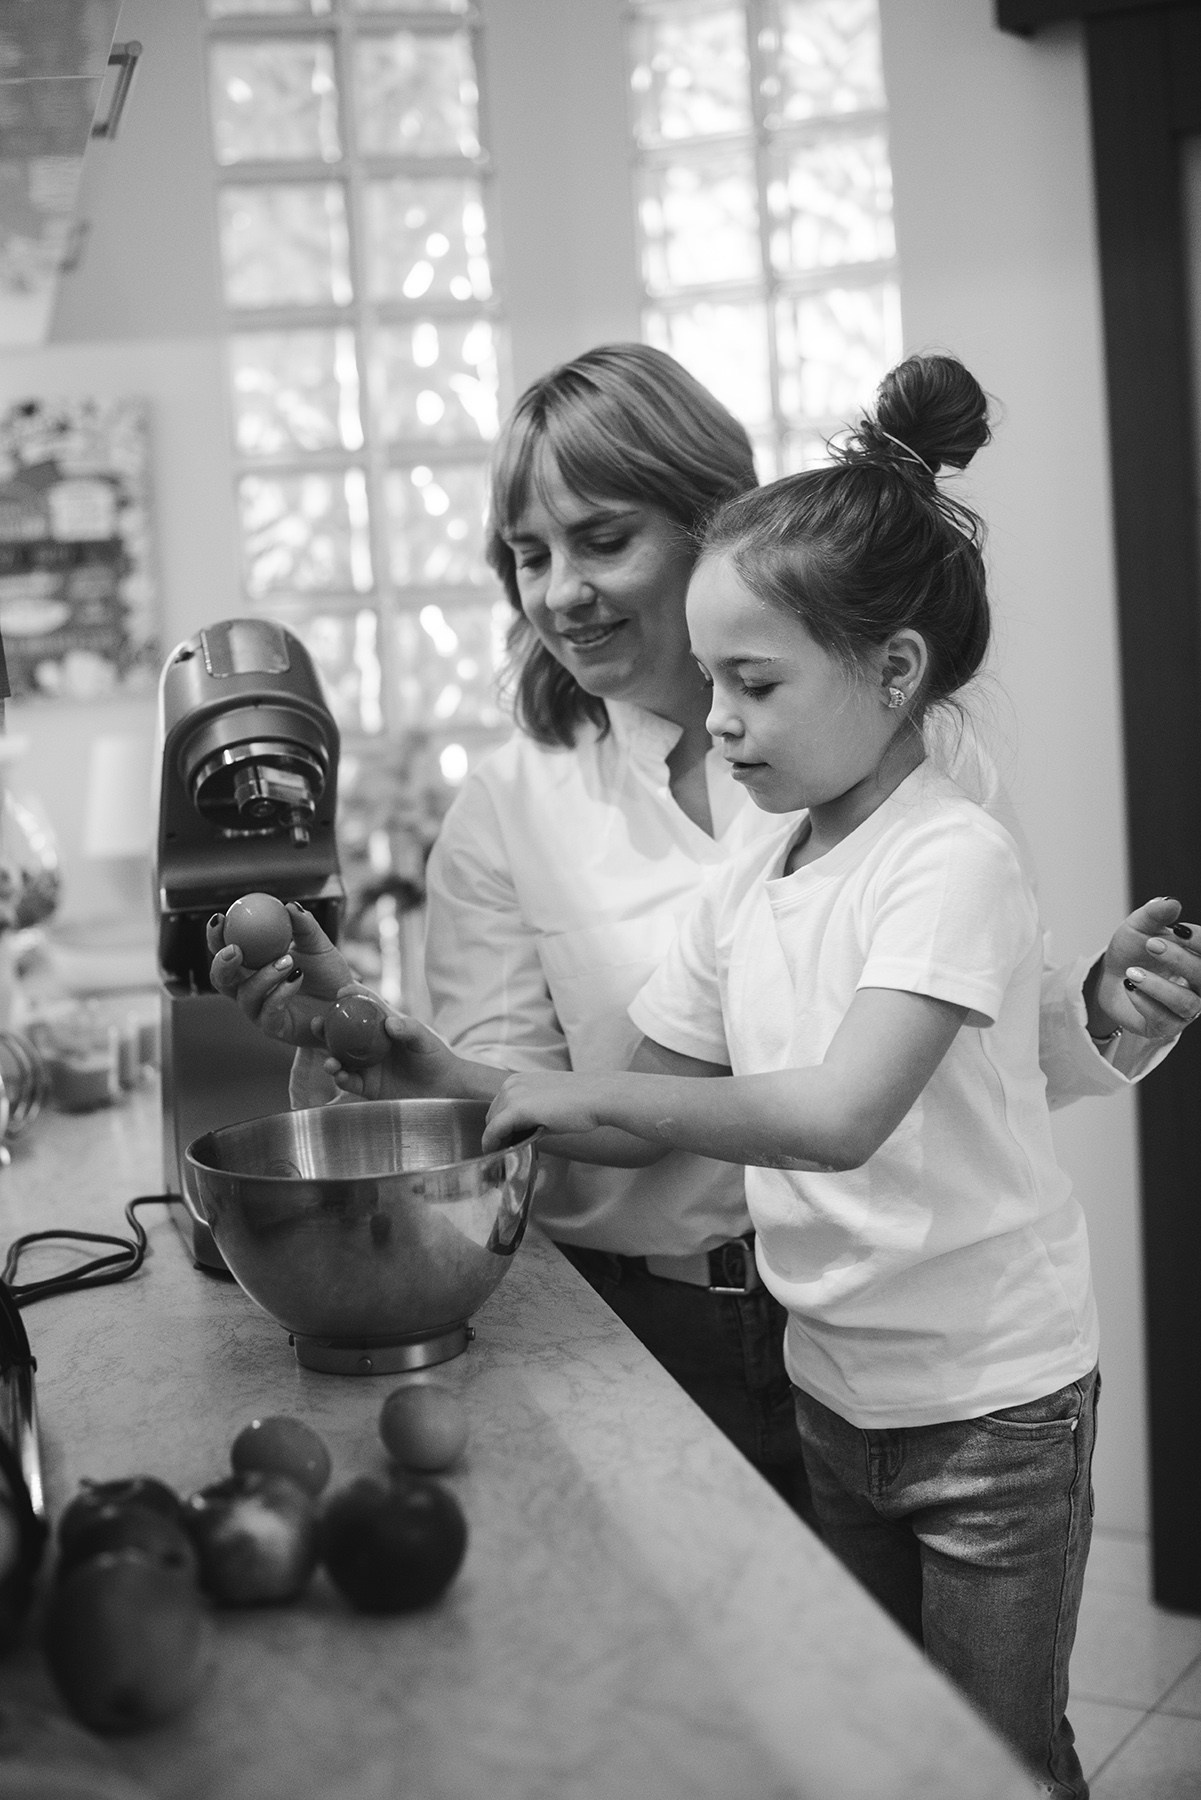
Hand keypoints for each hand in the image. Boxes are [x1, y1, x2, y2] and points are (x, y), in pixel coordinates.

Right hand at [207, 903, 351, 1048]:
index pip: (224, 950)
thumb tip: (289, 906)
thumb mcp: (317, 944)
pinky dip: (280, 993)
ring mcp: (259, 1010)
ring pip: (245, 995)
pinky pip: (268, 1012)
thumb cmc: (327, 972)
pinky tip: (296, 978)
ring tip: (288, 961)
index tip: (220, 919)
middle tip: (235, 949)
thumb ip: (303, 925)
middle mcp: (249, 988)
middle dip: (221, 963)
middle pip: (221, 978)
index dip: (215, 936)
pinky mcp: (274, 1028)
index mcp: (252, 964)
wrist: (346, 1000)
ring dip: (263, 976)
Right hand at [320, 994, 470, 1101]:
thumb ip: (410, 1030)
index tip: (339, 993)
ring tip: (329, 1062)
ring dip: (329, 1058)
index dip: (350, 997)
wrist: (443, 1090)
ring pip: (340, 1058)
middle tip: (317, 1024)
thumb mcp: (425, 1041)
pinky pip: (349, 1081)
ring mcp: (367, 1065)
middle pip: (342, 1033)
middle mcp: (370, 1045)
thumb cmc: (436, 1058)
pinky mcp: (367, 1086)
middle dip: (325, 1028)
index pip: (364, 1008)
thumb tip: (389, 1024)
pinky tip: (340, 1076)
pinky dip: (342, 1079)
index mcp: (382, 1027)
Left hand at [482, 1071, 607, 1151]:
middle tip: (507, 1151)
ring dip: (497, 1140)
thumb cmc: (581, 1103)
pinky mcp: (517, 1109)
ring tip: (507, 1154)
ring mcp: (513, 1095)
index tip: (504, 1143)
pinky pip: (494, 1131)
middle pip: (493, 1115)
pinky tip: (496, 1153)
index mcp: (519, 1080)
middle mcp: (512, 1084)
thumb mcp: (548, 1103)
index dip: (500, 1128)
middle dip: (497, 1134)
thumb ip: (531, 1114)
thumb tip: (522, 1133)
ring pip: (492, 1124)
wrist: (597, 1097)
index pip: (499, 1107)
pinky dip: (491, 1143)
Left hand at [1085, 897, 1200, 1041]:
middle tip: (1151, 944)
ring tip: (1132, 972)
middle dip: (1180, 960)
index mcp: (1198, 959)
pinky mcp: (1163, 1027)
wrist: (1109, 975)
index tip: (1179, 929)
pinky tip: (1129, 986)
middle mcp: (1198, 986)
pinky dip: (1145, 1002)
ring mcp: (1183, 1009)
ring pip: (1186, 1003)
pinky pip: (1163, 1020)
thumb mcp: (1139, 926)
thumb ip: (1154, 915)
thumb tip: (1171, 903)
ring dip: (1159, 986)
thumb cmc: (1133, 950)